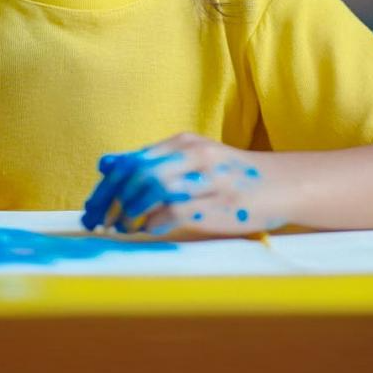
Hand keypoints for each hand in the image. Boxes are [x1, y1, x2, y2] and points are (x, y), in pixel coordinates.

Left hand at [81, 132, 285, 237]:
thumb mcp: (190, 159)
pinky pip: (177, 210)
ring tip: (118, 227)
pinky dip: (155, 221)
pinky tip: (145, 229)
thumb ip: (152, 162)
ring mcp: (207, 179)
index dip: (107, 186)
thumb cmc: (229, 175)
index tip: (92, 207)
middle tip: (97, 221)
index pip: (133, 161)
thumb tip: (106, 164)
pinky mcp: (218, 203)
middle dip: (111, 200)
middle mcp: (193, 155)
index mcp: (183, 143)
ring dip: (129, 211)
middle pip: (138, 173)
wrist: (281, 183)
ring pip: (154, 187)